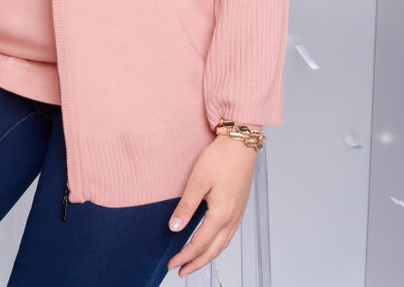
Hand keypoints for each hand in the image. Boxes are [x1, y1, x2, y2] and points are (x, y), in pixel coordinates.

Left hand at [167, 134, 257, 276]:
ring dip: (208, 256)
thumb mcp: (198, 180)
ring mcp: (238, 214)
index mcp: (221, 214)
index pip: (200, 243)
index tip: (172, 264)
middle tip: (181, 271)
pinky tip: (211, 243)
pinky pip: (228, 235)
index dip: (185, 256)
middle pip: (213, 250)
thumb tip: (174, 228)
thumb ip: (186, 206)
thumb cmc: (220, 157)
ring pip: (222, 245)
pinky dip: (218, 245)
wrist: (241, 143)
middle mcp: (232, 218)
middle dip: (196, 263)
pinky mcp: (239, 207)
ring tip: (194, 262)